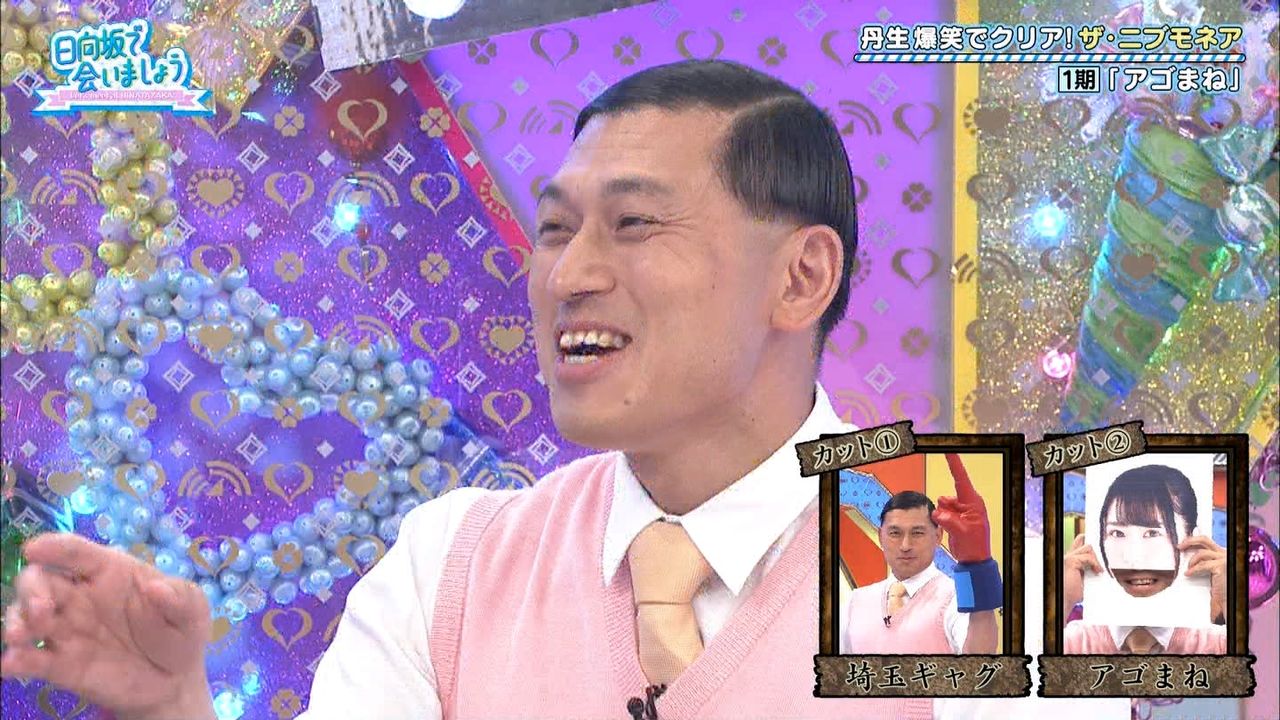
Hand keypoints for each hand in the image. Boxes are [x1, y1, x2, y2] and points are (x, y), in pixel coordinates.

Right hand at [1, 533, 214, 719]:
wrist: (175, 682)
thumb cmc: (180, 632)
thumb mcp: (192, 610)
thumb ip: (179, 598)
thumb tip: (157, 588)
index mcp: (111, 572)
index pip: (77, 552)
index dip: (54, 546)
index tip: (34, 549)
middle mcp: (81, 597)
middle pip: (40, 581)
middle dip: (31, 589)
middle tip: (41, 610)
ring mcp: (68, 631)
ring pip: (27, 617)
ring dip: (16, 621)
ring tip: (19, 636)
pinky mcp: (62, 665)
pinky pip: (32, 659)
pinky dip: (16, 660)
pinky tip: (11, 664)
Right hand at [931, 454, 991, 562]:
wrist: (974, 559)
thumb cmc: (974, 545)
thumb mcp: (961, 532)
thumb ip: (948, 519)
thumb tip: (937, 511)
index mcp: (973, 502)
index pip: (961, 478)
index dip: (954, 463)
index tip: (948, 450)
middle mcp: (968, 503)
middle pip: (948, 497)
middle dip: (945, 508)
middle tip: (954, 525)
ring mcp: (961, 510)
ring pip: (943, 504)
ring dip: (943, 515)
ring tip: (953, 530)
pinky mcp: (955, 516)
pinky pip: (941, 511)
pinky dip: (941, 518)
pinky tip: (950, 529)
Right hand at [1063, 533, 1101, 617]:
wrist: (1065, 599)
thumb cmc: (1073, 593)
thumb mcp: (1085, 580)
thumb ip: (1089, 571)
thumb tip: (1101, 569)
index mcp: (1070, 560)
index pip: (1077, 543)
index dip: (1084, 540)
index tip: (1093, 540)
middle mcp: (1068, 556)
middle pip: (1085, 543)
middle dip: (1095, 553)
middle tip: (1099, 566)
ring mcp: (1069, 557)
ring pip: (1088, 548)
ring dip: (1096, 560)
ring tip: (1098, 571)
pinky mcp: (1072, 561)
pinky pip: (1088, 557)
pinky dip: (1095, 564)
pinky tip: (1097, 571)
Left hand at [1180, 535, 1226, 623]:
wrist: (1229, 600)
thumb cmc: (1223, 589)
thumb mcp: (1212, 572)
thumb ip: (1204, 564)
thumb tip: (1189, 561)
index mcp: (1223, 554)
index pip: (1207, 542)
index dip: (1194, 541)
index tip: (1184, 544)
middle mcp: (1225, 554)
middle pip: (1204, 540)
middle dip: (1189, 541)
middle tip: (1180, 546)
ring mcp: (1224, 559)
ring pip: (1201, 552)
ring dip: (1192, 560)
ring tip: (1188, 568)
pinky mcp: (1221, 567)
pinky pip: (1202, 566)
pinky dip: (1193, 570)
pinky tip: (1188, 573)